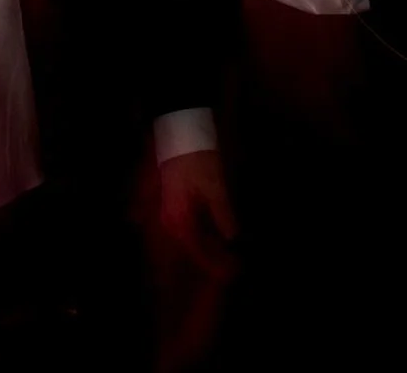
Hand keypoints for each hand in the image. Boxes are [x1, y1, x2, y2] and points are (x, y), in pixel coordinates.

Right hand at [155, 149, 237, 274]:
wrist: (180, 135)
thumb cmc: (197, 160)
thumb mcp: (215, 187)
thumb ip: (224, 215)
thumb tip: (233, 237)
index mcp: (178, 220)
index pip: (197, 251)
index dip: (214, 263)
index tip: (232, 271)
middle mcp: (171, 221)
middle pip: (192, 248)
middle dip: (213, 259)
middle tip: (235, 264)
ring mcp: (171, 214)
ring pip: (191, 240)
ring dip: (209, 248)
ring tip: (230, 254)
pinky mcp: (175, 206)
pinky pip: (190, 229)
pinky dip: (204, 236)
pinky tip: (219, 236)